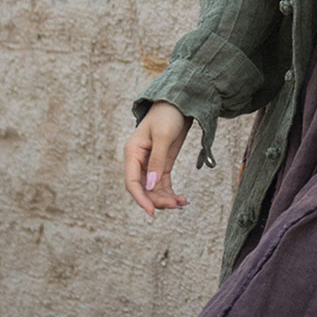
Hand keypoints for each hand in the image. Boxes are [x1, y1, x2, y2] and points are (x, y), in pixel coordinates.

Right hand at [124, 101, 192, 217]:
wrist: (179, 104)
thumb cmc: (168, 116)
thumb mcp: (163, 137)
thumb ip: (157, 161)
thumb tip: (151, 186)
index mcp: (132, 153)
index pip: (132, 182)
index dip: (140, 198)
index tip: (152, 212)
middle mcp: (138, 161)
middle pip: (144, 188)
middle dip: (159, 199)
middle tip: (177, 205)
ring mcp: (150, 164)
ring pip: (154, 189)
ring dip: (167, 199)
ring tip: (184, 203)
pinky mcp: (162, 164)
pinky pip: (163, 184)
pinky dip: (171, 193)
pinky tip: (183, 200)